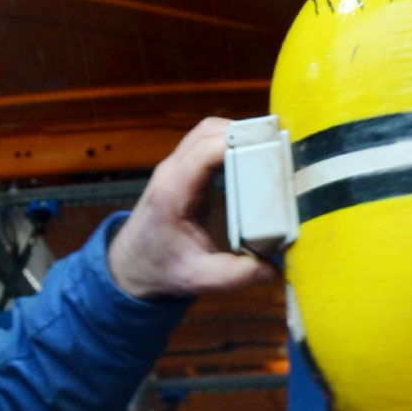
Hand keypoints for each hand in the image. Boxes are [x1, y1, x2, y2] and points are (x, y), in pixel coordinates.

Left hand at [106, 117, 272, 302]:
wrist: (131, 267)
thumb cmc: (159, 269)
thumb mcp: (198, 279)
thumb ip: (237, 275)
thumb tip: (276, 269)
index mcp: (172, 192)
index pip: (206, 150)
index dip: (239, 141)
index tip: (271, 148)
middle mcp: (171, 171)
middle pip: (209, 132)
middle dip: (246, 133)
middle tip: (279, 148)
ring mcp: (174, 167)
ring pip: (208, 131)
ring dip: (239, 134)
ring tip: (270, 149)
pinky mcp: (183, 169)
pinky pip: (207, 142)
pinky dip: (231, 142)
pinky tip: (252, 156)